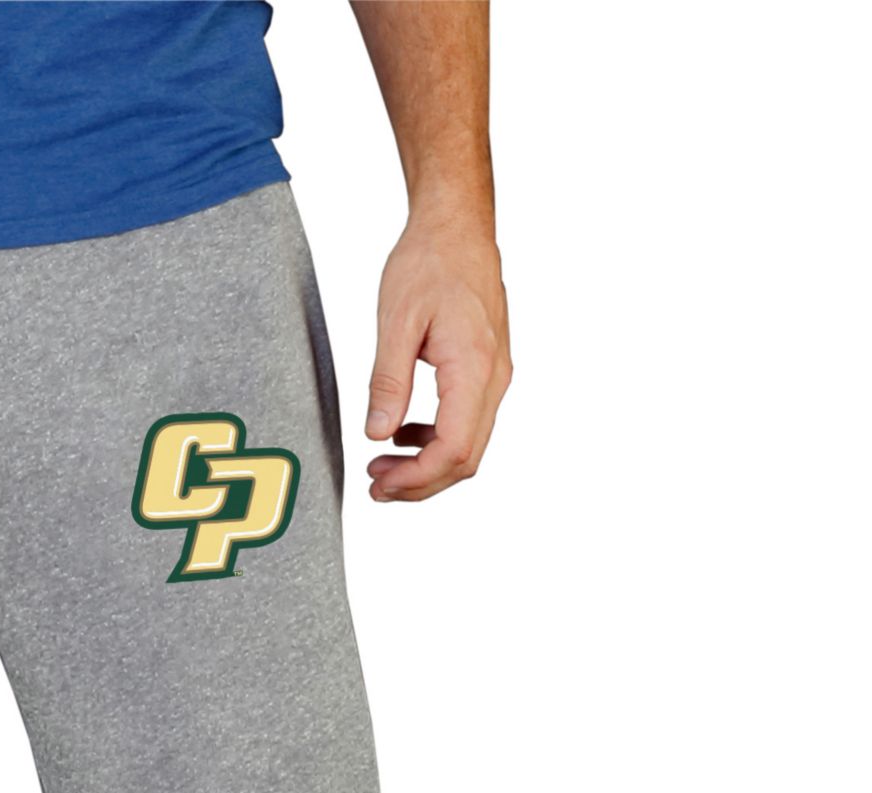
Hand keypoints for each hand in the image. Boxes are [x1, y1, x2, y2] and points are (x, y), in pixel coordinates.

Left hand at [363, 209, 511, 501]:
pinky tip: (402, 436)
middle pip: (466, 459)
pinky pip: (467, 423)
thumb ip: (387, 381)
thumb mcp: (396, 321)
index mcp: (474, 368)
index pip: (453, 449)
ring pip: (469, 447)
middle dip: (420, 484)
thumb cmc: (429, 262)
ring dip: (427, 467)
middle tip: (376, 487)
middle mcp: (494, 378)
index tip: (380, 484)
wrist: (457, 227)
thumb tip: (377, 434)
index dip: (416, 479)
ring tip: (383, 467)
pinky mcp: (487, 371)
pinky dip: (435, 442)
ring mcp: (495, 376)